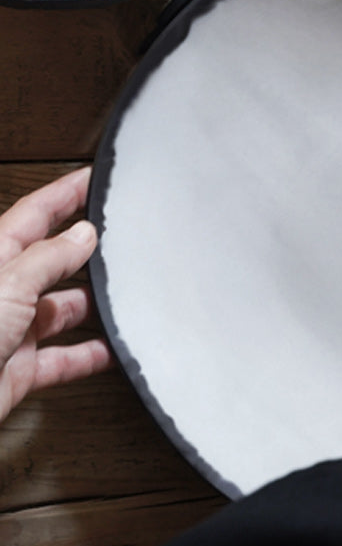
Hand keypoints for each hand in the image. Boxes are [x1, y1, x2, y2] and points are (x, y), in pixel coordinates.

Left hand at [0, 167, 112, 422]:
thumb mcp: (7, 285)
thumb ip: (48, 258)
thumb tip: (83, 234)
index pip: (35, 213)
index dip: (66, 192)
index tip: (94, 177)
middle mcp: (3, 291)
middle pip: (54, 261)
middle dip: (88, 251)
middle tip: (122, 238)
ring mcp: (11, 330)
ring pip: (64, 309)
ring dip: (95, 306)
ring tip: (126, 297)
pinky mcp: (20, 367)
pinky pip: (65, 357)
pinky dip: (92, 354)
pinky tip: (113, 349)